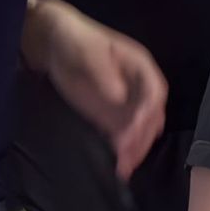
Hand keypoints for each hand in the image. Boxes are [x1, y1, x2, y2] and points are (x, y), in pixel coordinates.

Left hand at [22, 0, 167, 180]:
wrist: (54, 44)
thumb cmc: (76, 42)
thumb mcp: (89, 53)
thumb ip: (104, 73)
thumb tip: (119, 97)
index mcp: (141, 67)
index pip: (155, 92)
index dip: (148, 111)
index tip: (135, 128)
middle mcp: (139, 87)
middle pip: (151, 115)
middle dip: (142, 136)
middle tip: (129, 157)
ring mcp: (125, 103)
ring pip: (140, 129)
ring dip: (135, 148)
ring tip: (124, 168)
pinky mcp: (110, 115)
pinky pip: (122, 135)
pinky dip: (122, 150)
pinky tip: (118, 165)